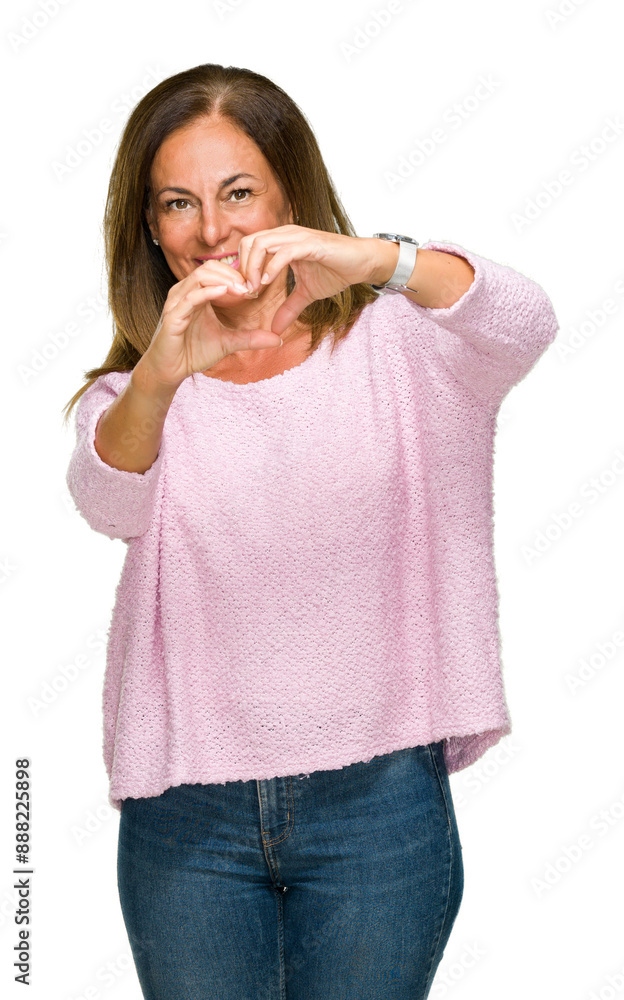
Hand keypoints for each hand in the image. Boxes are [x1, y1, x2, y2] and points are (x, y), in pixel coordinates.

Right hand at [139, 259, 282, 388]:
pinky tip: (224, 293)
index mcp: (197, 294)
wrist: (169, 371)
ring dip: (224, 280)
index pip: (217, 271)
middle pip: (210, 268)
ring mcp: (177, 302)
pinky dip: (208, 292)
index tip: (256, 287)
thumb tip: (277, 340)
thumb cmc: (193, 353)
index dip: (238, 275)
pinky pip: (190, 297)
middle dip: (234, 274)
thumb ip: (250, 339)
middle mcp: (185, 293)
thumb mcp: (228, 343)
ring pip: (200, 277)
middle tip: (252, 287)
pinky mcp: (172, 316)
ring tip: (243, 290)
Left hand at [238, 225, 379, 336]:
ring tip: (255, 289)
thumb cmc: (336, 271)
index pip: (249, 247)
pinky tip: (267, 282)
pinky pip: (283, 252)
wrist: (362, 263)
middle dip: (242, 268)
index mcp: (282, 242)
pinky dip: (271, 267)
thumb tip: (275, 330)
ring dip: (252, 268)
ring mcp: (297, 237)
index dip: (242, 270)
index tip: (245, 293)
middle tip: (247, 292)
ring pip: (261, 244)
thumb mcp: (307, 294)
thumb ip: (289, 308)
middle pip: (248, 243)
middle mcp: (286, 235)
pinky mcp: (310, 244)